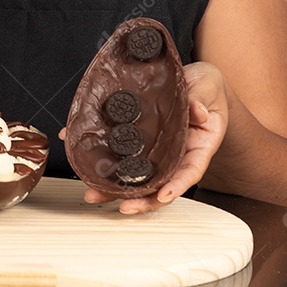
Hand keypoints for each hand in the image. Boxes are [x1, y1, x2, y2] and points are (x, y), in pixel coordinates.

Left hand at [61, 62, 229, 213]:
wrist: (194, 80)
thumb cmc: (205, 88)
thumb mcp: (206, 89)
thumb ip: (201, 101)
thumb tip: (198, 112)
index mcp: (198, 147)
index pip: (189, 172)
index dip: (177, 186)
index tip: (163, 196)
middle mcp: (176, 154)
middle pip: (160, 183)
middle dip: (141, 199)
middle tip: (122, 206)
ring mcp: (156, 149)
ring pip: (137, 175)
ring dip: (115, 188)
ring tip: (93, 194)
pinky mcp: (139, 139)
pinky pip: (121, 151)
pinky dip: (101, 155)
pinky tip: (80, 155)